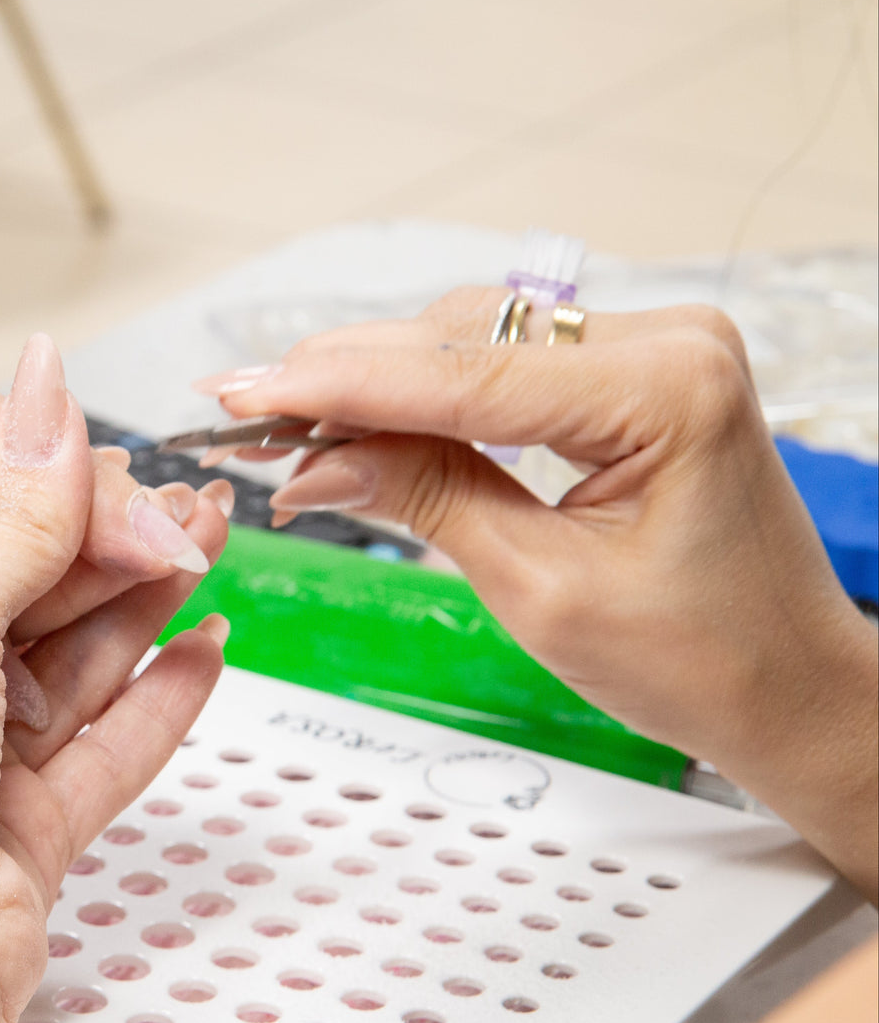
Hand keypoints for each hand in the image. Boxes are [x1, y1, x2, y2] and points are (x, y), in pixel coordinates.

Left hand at [0, 366, 222, 806]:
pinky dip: (159, 695)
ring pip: (77, 663)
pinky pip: (108, 743)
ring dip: (147, 604)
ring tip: (211, 548)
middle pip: (28, 596)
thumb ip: (11, 505)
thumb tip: (43, 388)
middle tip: (191, 505)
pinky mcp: (26, 826)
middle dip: (114, 545)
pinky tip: (203, 645)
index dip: (49, 497)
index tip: (123, 468)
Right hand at [199, 288, 876, 898]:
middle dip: (342, 378)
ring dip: (374, 383)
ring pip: (470, 341)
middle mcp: (665, 341)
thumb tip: (316, 463)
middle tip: (239, 412)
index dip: (339, 386)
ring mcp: (649, 348)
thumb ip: (428, 500)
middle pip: (460, 338)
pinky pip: (501, 366)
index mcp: (665, 389)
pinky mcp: (628, 372)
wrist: (784, 684)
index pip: (464, 376)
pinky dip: (423, 395)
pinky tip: (359, 420)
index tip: (244, 396)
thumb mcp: (542, 589)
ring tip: (283, 427)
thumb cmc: (701, 659)